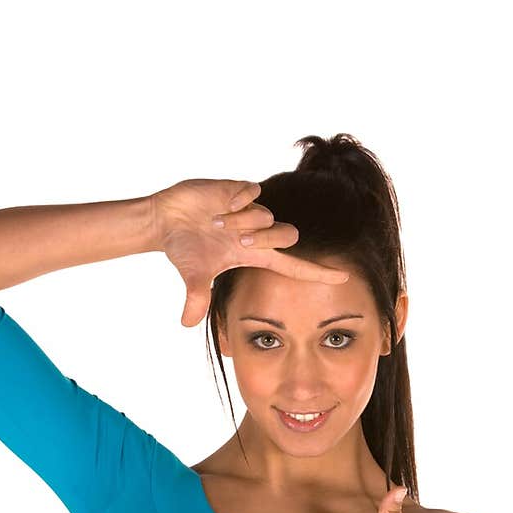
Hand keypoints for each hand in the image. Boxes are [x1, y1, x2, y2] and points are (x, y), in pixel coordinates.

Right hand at [153, 178, 349, 326]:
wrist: (167, 220)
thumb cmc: (185, 249)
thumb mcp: (193, 275)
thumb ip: (197, 298)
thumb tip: (187, 323)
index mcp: (255, 254)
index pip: (295, 265)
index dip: (319, 271)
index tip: (345, 277)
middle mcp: (258, 231)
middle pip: (288, 235)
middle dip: (266, 239)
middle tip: (238, 240)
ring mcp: (249, 209)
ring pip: (267, 214)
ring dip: (243, 221)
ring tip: (216, 223)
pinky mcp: (237, 189)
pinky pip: (252, 191)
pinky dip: (240, 200)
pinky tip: (222, 205)